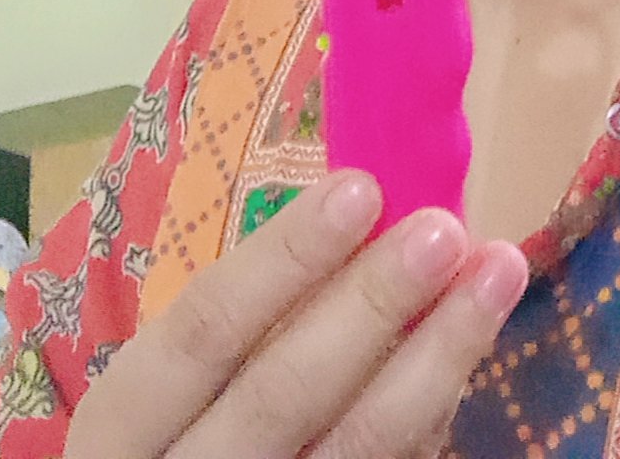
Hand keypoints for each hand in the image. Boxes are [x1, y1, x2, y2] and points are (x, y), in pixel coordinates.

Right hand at [65, 172, 527, 458]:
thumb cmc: (173, 435)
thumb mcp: (171, 389)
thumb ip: (238, 321)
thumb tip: (356, 208)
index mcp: (121, 428)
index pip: (201, 330)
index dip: (283, 257)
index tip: (361, 186)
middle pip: (283, 392)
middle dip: (372, 303)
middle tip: (445, 227)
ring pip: (357, 446)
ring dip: (438, 355)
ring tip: (497, 270)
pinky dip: (433, 417)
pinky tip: (467, 355)